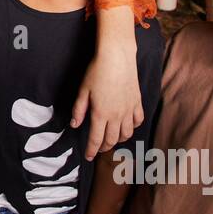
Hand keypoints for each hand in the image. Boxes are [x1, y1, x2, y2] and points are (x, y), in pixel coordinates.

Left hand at [72, 45, 142, 160]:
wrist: (117, 57)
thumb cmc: (97, 71)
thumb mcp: (83, 91)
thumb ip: (79, 110)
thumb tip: (74, 125)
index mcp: (100, 114)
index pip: (96, 139)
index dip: (91, 150)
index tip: (88, 156)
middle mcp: (116, 115)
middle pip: (111, 139)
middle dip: (104, 147)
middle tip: (98, 149)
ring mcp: (129, 109)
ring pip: (126, 134)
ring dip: (118, 139)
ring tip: (112, 139)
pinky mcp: (137, 102)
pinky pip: (138, 121)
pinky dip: (133, 127)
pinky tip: (127, 126)